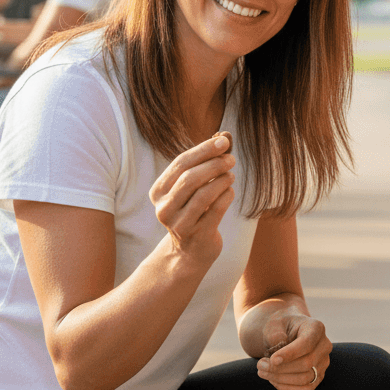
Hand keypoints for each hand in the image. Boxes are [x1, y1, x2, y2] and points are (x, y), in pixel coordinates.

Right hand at [150, 131, 236, 265]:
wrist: (189, 251)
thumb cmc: (193, 210)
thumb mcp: (191, 188)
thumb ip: (203, 163)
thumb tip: (225, 137)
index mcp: (158, 192)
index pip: (180, 164)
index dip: (204, 150)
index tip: (224, 140)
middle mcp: (164, 208)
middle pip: (190, 178)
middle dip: (214, 164)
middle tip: (231, 159)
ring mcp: (179, 224)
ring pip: (204, 195)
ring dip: (222, 180)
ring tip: (231, 175)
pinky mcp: (197, 236)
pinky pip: (217, 210)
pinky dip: (227, 196)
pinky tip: (230, 191)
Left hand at [256, 313, 331, 389]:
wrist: (285, 332)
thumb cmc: (279, 327)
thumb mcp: (273, 324)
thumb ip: (275, 335)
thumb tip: (279, 351)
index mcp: (316, 328)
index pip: (307, 343)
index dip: (290, 354)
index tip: (272, 360)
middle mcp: (324, 346)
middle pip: (306, 364)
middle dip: (280, 368)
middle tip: (260, 365)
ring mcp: (323, 363)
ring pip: (305, 379)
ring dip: (280, 379)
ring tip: (262, 372)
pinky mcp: (318, 377)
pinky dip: (286, 388)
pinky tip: (273, 380)